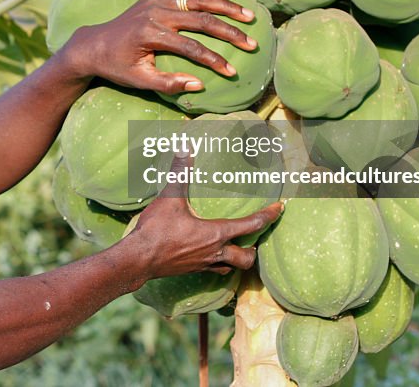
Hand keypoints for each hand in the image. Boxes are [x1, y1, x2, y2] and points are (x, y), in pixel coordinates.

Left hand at [62, 0, 258, 95]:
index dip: (214, 60)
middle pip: (200, 19)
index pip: (191, 47)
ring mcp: (155, 0)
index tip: (232, 71)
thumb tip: (199, 85)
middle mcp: (154, 12)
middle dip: (229, 31)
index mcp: (150, 34)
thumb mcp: (138, 80)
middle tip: (251, 42)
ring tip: (248, 14)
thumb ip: (168, 84)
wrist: (94, 44)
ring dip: (225, 5)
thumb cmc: (117, 66)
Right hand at [125, 153, 282, 277]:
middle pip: (246, 257)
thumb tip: (184, 147)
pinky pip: (213, 271)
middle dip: (254, 249)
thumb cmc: (157, 230)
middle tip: (254, 237)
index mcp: (215, 233)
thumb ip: (180, 173)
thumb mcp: (169, 198)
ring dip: (237, 259)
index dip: (268, 216)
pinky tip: (210, 256)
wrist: (139, 259)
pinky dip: (218, 264)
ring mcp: (203, 264)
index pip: (250, 225)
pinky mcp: (191, 270)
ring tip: (235, 248)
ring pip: (232, 268)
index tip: (279, 208)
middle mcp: (214, 252)